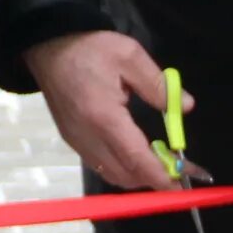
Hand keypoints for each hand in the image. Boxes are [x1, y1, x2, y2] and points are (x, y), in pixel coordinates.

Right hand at [25, 30, 185, 192]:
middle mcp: (88, 137)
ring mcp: (77, 141)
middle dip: (154, 178)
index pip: (136, 158)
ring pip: (112, 174)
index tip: (183, 184)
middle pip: (125, 174)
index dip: (161, 175)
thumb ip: (158, 84)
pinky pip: (100, 165)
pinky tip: (137, 156)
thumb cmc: (90, 48)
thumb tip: (185, 106)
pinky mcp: (71, 140)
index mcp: (104, 116)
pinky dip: (122, 169)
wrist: (48, 48)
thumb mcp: (129, 55)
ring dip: (138, 175)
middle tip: (180, 169)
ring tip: (162, 163)